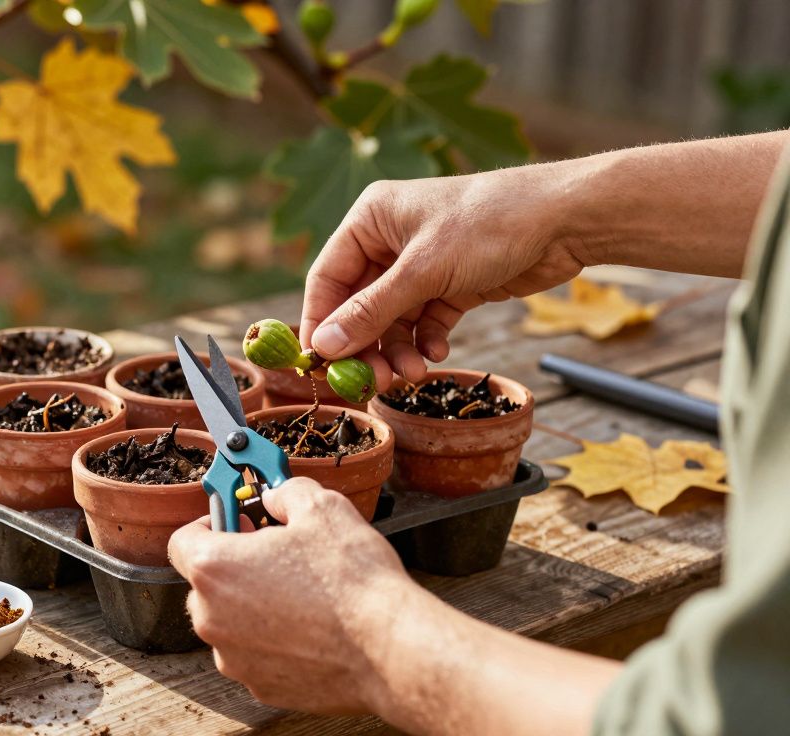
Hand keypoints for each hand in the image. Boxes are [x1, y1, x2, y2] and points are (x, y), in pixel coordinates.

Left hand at [167, 477, 424, 714]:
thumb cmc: (353, 580)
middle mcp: (212, 619)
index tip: (238, 522)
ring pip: (230, 622)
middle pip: (205, 585)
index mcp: (214, 569)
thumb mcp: (321, 506)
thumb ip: (284, 492)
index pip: (182, 540)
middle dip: (234, 567)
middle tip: (276, 556)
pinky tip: (311, 628)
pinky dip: (273, 641)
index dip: (209, 524)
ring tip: (301, 594)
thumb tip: (276, 495)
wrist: (390, 648)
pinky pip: (255, 654)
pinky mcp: (261, 686)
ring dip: (253, 606)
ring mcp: (234, 658)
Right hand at [301, 169, 591, 387]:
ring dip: (397, 350)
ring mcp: (421, 264)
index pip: (327, 278)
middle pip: (358, 304)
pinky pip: (423, 322)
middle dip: (365, 344)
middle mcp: (390, 240)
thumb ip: (371, 311)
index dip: (320, 323)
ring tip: (412, 373)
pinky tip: (437, 354)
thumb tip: (324, 346)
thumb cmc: (491, 223)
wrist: (566, 219)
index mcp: (371, 219)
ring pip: (391, 319)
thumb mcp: (424, 270)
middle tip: (372, 381)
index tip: (319, 365)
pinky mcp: (451, 284)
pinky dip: (425, 342)